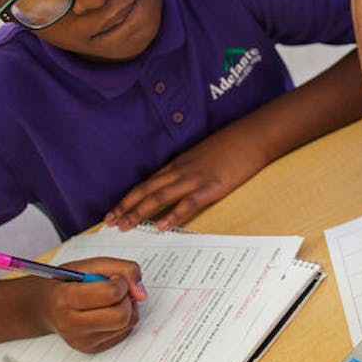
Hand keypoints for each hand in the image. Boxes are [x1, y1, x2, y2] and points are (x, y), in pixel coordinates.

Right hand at [39, 257, 148, 352]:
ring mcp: (82, 341)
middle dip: (126, 299)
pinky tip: (109, 311)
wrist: (45, 307)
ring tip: (112, 300)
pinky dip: (123, 319)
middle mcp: (71, 325)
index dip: (121, 282)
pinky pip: (124, 333)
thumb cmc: (67, 283)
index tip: (114, 278)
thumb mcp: (90, 265)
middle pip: (121, 316)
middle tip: (117, 290)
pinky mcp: (92, 349)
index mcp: (66, 299)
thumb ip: (122, 269)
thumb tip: (141, 293)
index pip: (111, 294)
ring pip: (126, 325)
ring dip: (128, 308)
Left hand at [104, 125, 264, 230]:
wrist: (252, 135)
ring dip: (141, 211)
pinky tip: (161, 226)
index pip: (146, 184)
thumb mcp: (201, 155)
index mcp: (178, 164)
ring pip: (161, 196)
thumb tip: (174, 184)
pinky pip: (188, 202)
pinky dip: (173, 214)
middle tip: (110, 223)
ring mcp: (195, 178)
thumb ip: (187, 169)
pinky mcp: (212, 186)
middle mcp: (181, 170)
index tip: (112, 212)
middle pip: (147, 190)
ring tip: (126, 226)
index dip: (127, 199)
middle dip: (126, 207)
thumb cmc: (229, 145)